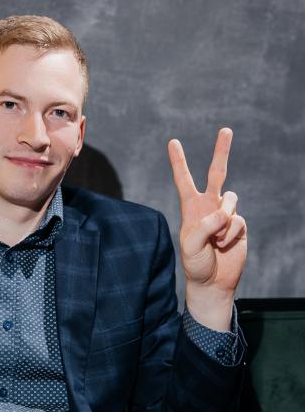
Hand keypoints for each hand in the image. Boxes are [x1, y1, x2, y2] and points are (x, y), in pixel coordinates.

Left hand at [168, 128, 246, 329]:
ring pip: (231, 198)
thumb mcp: (191, 246)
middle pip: (217, 173)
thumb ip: (204, 227)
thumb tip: (223, 214)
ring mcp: (225, 214)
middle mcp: (208, 207)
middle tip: (226, 129)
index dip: (179, 161)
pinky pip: (238, 221)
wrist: (212, 282)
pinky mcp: (239, 226)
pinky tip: (224, 246)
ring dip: (224, 219)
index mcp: (191, 208)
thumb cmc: (195, 264)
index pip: (183, 180)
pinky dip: (231, 234)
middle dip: (222, 151)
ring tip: (216, 239)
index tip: (173, 142)